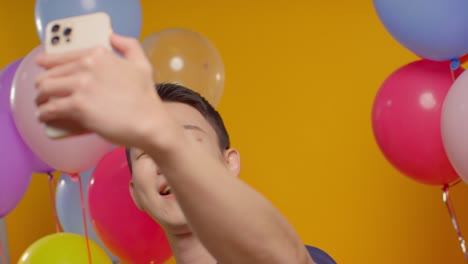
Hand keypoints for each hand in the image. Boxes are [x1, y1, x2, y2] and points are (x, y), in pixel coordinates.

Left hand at [35, 34, 164, 146]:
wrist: (149, 122)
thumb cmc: (146, 97)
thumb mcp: (142, 64)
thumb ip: (129, 45)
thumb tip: (113, 37)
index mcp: (99, 55)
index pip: (64, 56)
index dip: (50, 62)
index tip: (43, 67)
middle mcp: (87, 66)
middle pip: (51, 72)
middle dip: (44, 83)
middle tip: (44, 93)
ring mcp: (80, 86)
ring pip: (45, 88)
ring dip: (40, 98)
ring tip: (42, 105)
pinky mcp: (77, 106)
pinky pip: (50, 108)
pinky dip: (44, 114)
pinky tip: (44, 117)